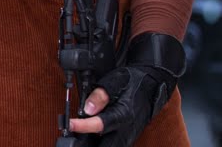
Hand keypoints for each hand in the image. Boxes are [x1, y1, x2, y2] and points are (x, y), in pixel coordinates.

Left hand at [68, 33, 184, 145]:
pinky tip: (89, 136)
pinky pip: (113, 144)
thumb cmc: (131, 82)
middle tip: (72, 133)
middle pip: (104, 145)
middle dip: (87, 142)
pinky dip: (99, 142)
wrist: (152, 86)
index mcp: (123, 115)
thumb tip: (87, 109)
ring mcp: (128, 136)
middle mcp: (127, 130)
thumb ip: (99, 96)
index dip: (83, 126)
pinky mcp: (127, 138)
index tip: (70, 124)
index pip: (100, 125)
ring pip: (108, 146)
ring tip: (78, 134)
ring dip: (93, 142)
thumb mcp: (114, 81)